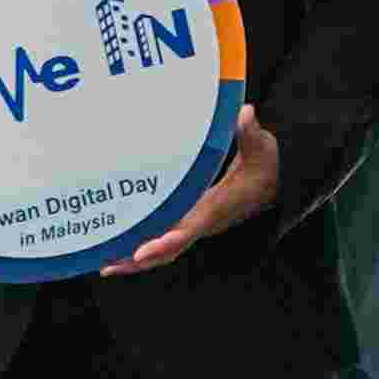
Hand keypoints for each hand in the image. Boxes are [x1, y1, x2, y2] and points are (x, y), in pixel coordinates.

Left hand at [107, 116, 286, 274]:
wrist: (276, 184)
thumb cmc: (267, 167)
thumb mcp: (263, 148)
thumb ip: (250, 133)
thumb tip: (244, 113)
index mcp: (217, 207)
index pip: (188, 230)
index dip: (164, 242)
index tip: (140, 253)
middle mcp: (203, 221)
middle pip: (167, 249)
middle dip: (137, 260)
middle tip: (106, 265)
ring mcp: (196, 223)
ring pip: (162, 247)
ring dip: (133, 257)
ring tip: (102, 261)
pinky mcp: (191, 219)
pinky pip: (164, 237)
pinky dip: (141, 243)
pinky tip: (118, 244)